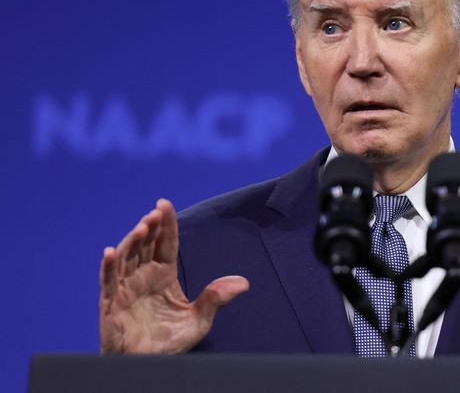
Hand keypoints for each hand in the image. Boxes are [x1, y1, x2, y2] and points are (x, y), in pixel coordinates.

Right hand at [99, 199, 249, 352]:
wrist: (147, 364)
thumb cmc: (170, 342)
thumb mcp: (199, 320)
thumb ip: (216, 299)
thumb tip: (243, 282)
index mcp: (164, 274)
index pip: (165, 244)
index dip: (166, 224)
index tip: (164, 204)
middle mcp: (143, 276)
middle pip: (145, 245)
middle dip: (150, 227)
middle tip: (155, 213)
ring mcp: (125, 288)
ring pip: (126, 257)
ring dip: (132, 241)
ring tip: (142, 227)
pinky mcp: (110, 303)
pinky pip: (107, 282)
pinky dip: (108, 266)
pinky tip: (111, 252)